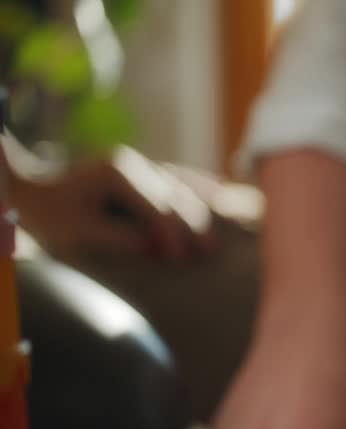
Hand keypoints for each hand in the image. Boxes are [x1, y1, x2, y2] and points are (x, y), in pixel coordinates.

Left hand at [12, 152, 214, 260]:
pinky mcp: (144, 171)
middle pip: (176, 196)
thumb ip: (118, 238)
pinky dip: (201, 188)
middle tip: (210, 253)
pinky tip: (222, 194)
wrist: (34, 192)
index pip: (157, 206)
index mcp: (117, 173)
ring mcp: (140, 164)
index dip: (172, 233)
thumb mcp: (79, 230)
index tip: (181, 259)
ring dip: (202, 213)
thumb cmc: (53, 216)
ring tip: (217, 240)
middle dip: (193, 226)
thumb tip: (155, 247)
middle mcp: (133, 162)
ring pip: (182, 187)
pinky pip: (180, 178)